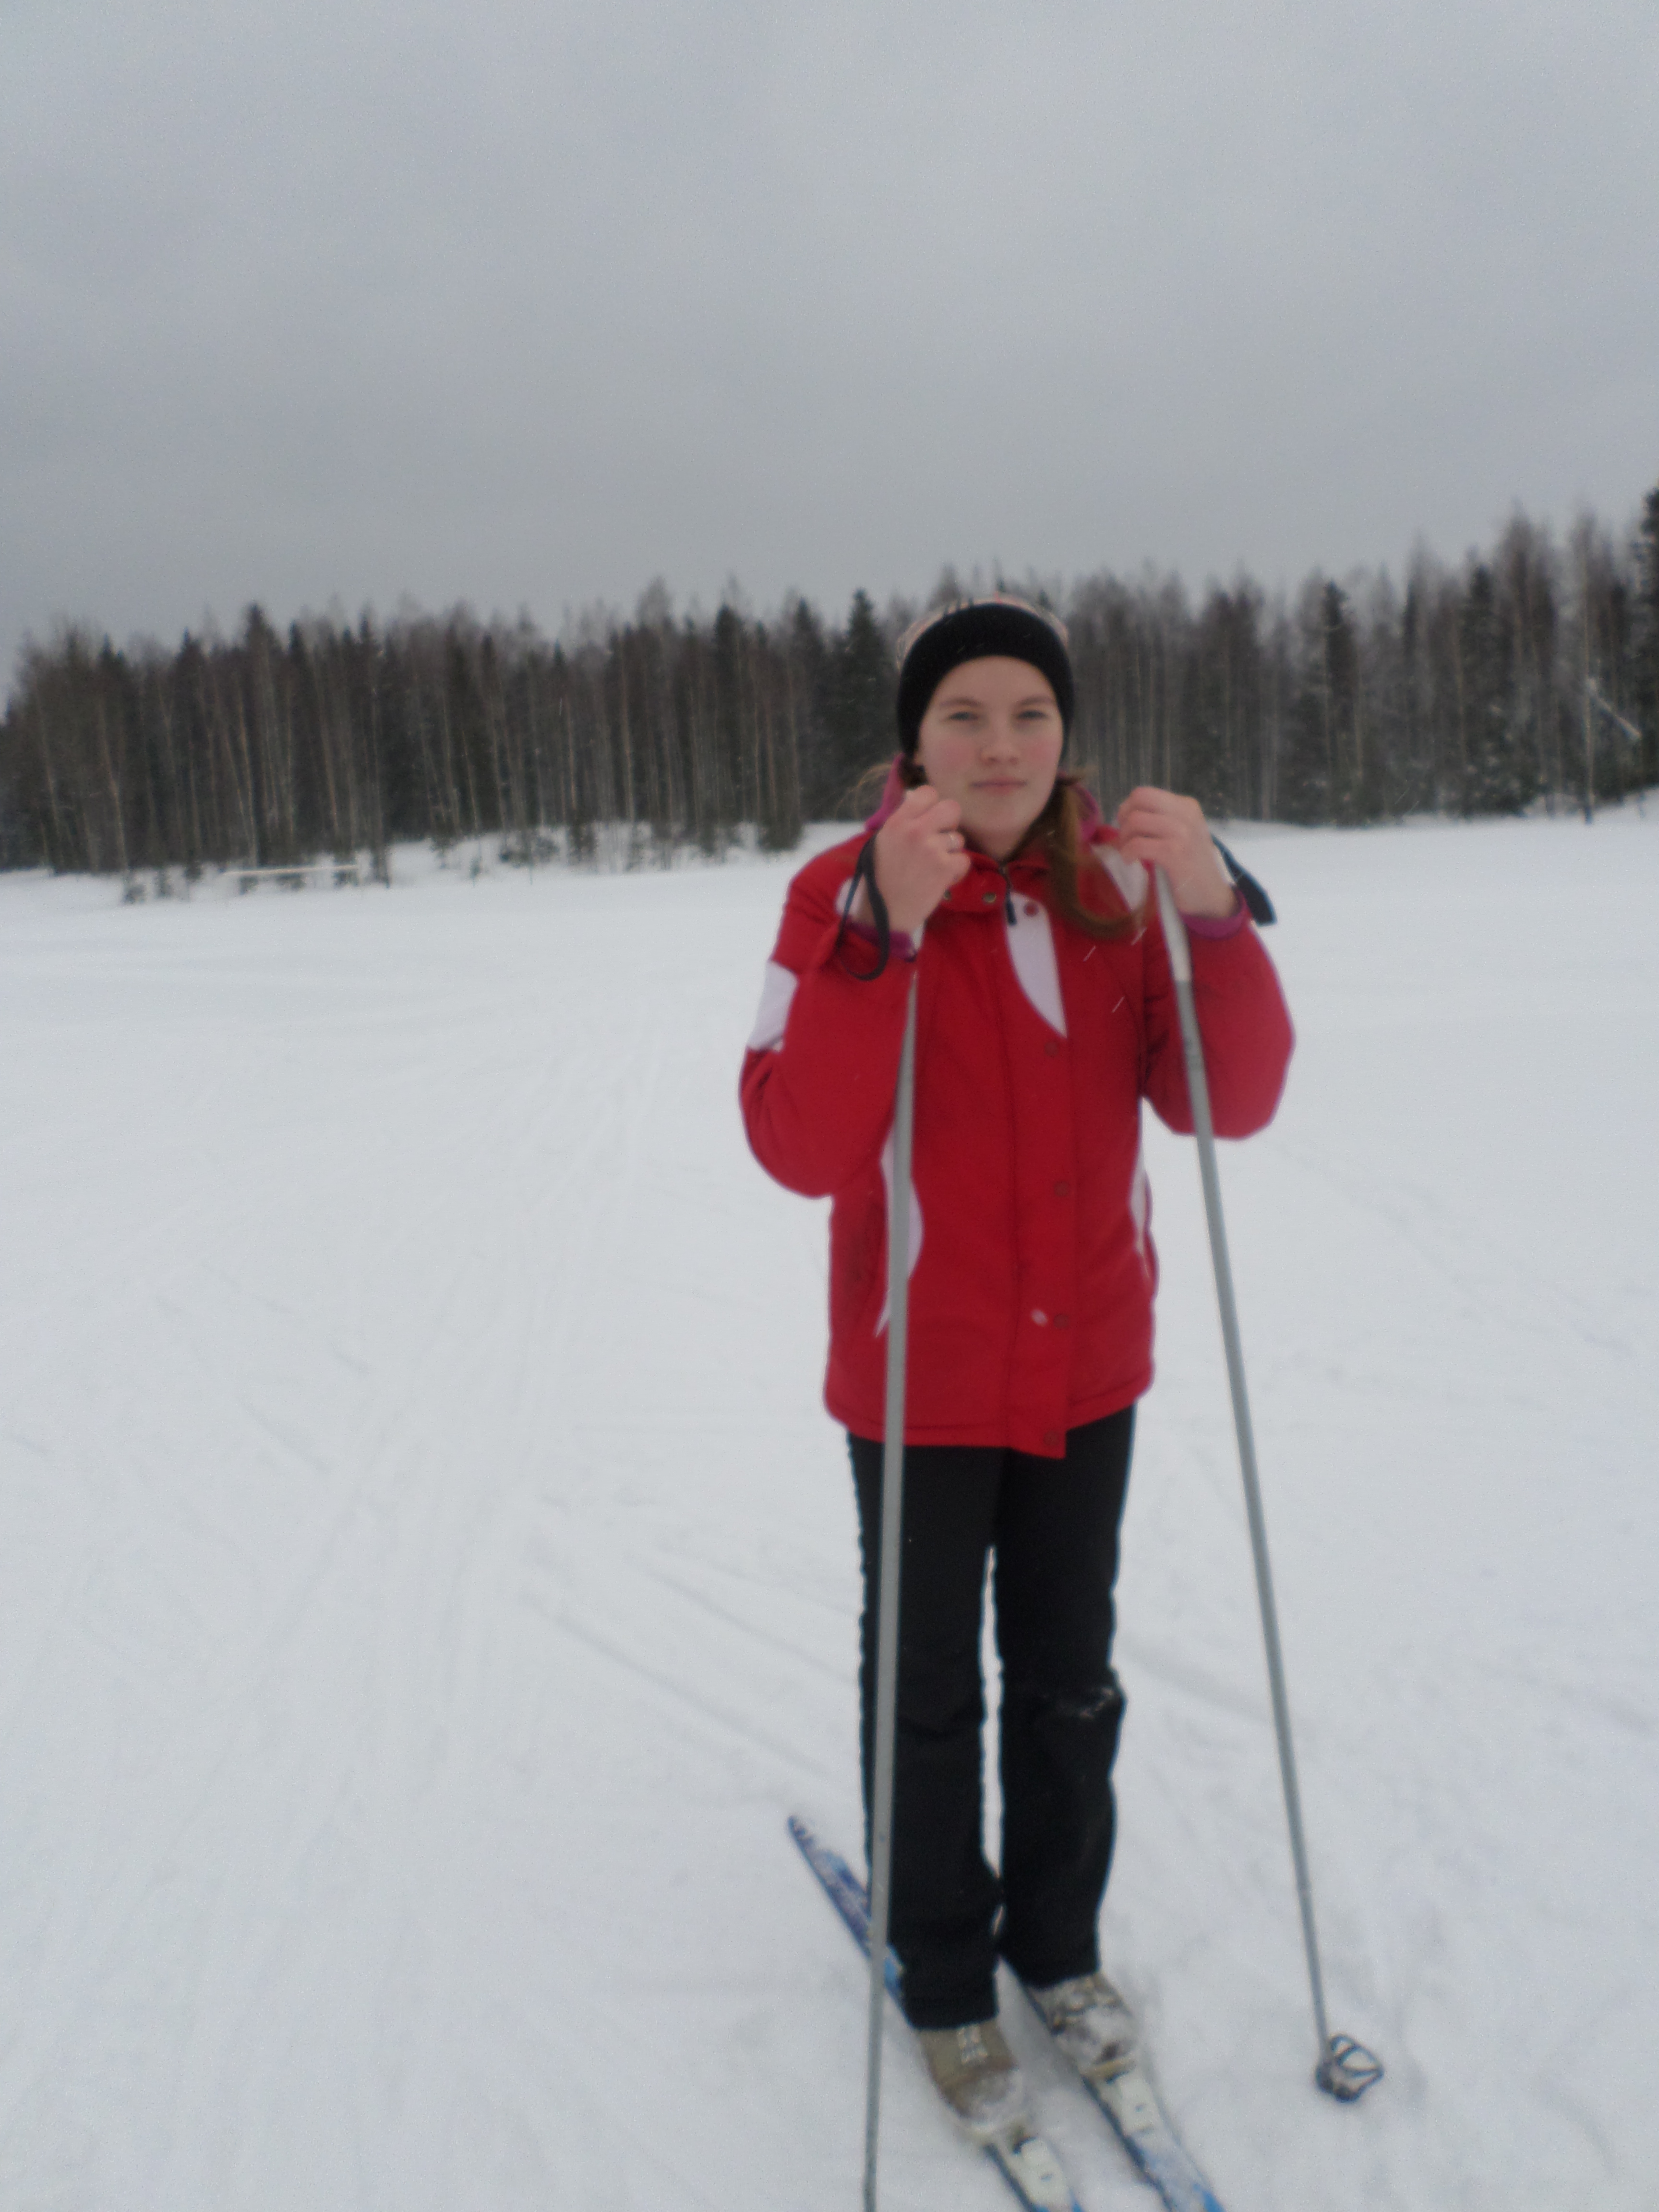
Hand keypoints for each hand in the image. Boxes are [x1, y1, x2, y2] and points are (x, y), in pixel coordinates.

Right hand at [857, 785, 971, 935]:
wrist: (884, 912)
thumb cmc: (882, 878)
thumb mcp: (884, 841)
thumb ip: (904, 822)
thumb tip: (922, 804)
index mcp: (897, 822)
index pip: (928, 792)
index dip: (933, 804)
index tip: (929, 818)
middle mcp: (915, 831)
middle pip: (952, 808)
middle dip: (950, 823)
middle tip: (940, 838)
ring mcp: (931, 849)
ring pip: (958, 839)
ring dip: (950, 852)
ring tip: (933, 867)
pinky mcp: (944, 868)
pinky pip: (964, 860)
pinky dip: (956, 871)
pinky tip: (941, 878)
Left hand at [1114, 788, 1235, 920]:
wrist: (1210, 895)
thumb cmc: (1191, 866)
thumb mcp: (1181, 834)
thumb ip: (1160, 820)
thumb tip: (1125, 814)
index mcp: (1187, 806)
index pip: (1145, 793)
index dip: (1128, 808)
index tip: (1128, 827)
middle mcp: (1186, 813)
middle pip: (1139, 798)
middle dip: (1124, 818)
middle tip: (1125, 838)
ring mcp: (1181, 832)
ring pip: (1135, 820)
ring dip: (1124, 839)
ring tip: (1128, 853)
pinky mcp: (1174, 852)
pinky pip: (1137, 844)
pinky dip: (1127, 853)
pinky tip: (1130, 861)